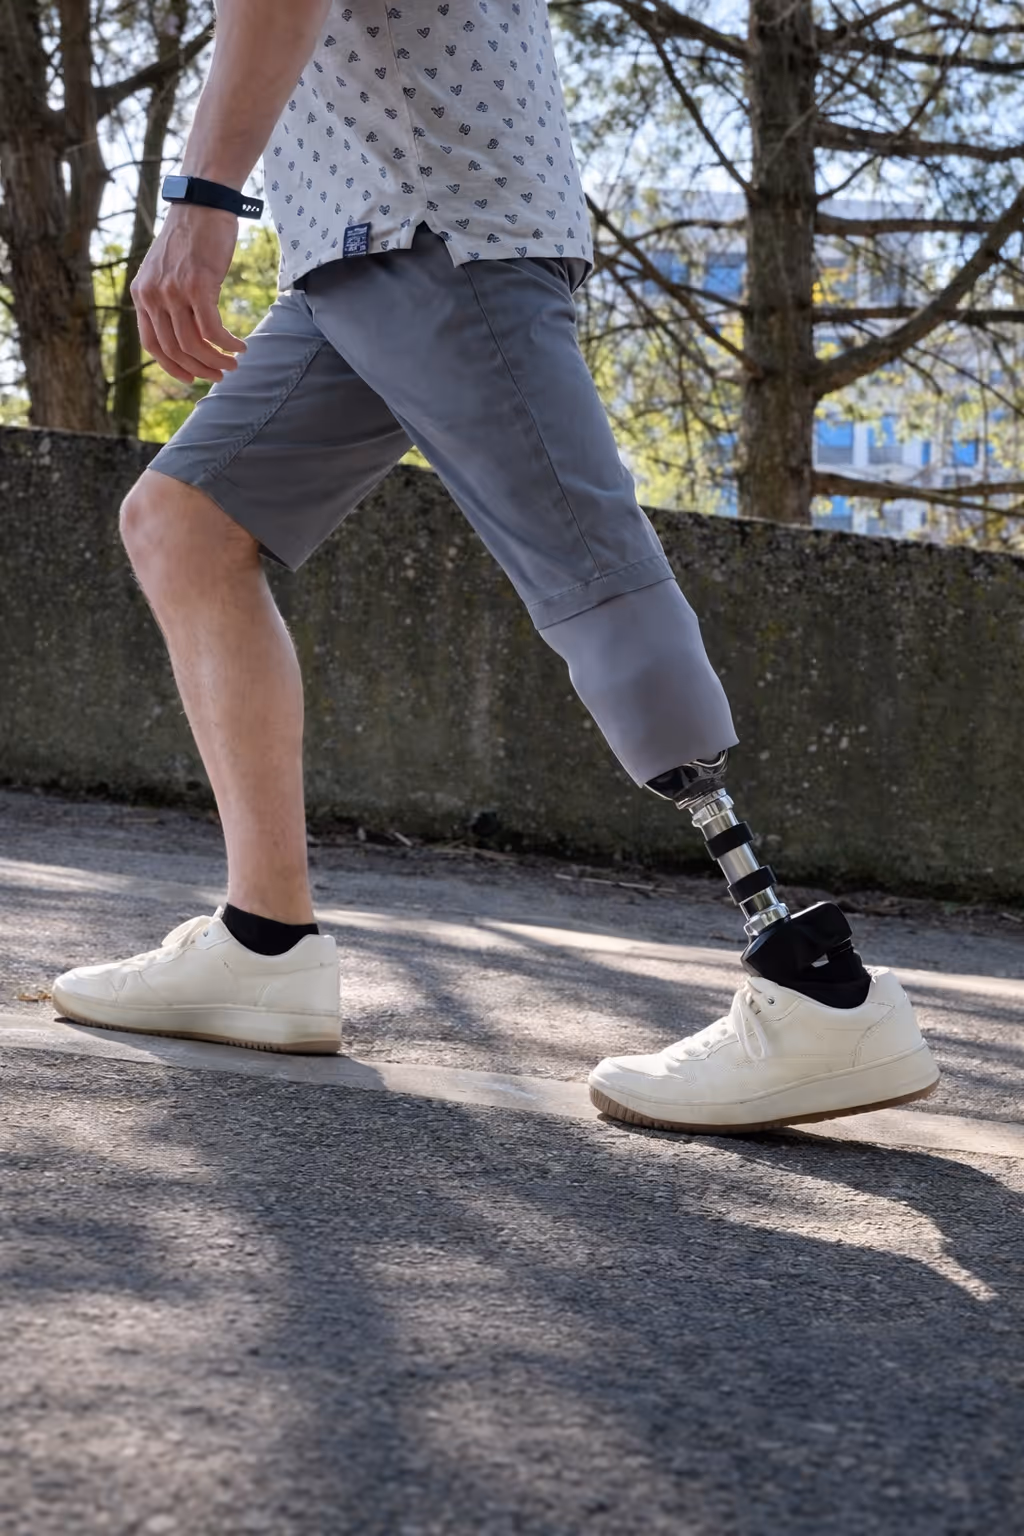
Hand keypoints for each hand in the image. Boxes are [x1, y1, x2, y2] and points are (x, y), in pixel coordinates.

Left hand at [131, 203, 247, 384]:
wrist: (201, 204)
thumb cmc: (190, 237)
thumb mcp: (168, 270)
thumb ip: (167, 298)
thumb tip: (183, 332)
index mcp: (142, 294)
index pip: (151, 345)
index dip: (171, 367)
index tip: (190, 377)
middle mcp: (153, 295)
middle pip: (174, 350)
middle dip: (199, 369)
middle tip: (219, 375)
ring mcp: (174, 292)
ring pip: (193, 344)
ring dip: (216, 360)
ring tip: (233, 363)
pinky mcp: (198, 287)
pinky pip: (212, 330)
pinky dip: (227, 344)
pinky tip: (239, 346)